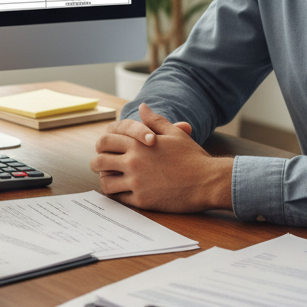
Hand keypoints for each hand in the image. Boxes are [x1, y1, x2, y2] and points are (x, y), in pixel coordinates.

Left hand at [90, 103, 232, 211]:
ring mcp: (137, 182)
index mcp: (138, 144)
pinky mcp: (142, 200)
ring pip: (106, 182)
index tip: (104, 149)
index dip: (102, 145)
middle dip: (98, 163)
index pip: (105, 141)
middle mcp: (133, 162)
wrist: (208, 181)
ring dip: (106, 180)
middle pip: (99, 161)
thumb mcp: (174, 134)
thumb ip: (154, 120)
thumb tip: (142, 106)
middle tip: (102, 165)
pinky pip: (119, 198)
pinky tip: (124, 191)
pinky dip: (118, 194)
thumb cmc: (192, 157)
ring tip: (111, 179)